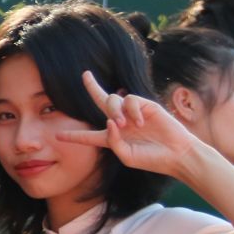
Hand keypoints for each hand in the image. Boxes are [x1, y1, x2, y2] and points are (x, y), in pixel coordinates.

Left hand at [57, 71, 200, 178]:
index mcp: (113, 138)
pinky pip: (131, 100)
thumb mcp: (126, 156)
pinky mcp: (146, 105)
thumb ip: (112, 141)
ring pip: (114, 100)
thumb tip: (109, 121)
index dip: (74, 136)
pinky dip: (132, 110)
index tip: (57, 134)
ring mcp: (133, 113)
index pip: (89, 136)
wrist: (176, 154)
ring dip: (115, 111)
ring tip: (126, 125)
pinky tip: (141, 122)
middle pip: (102, 102)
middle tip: (85, 74)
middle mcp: (121, 122)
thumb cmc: (151, 159)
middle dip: (92, 87)